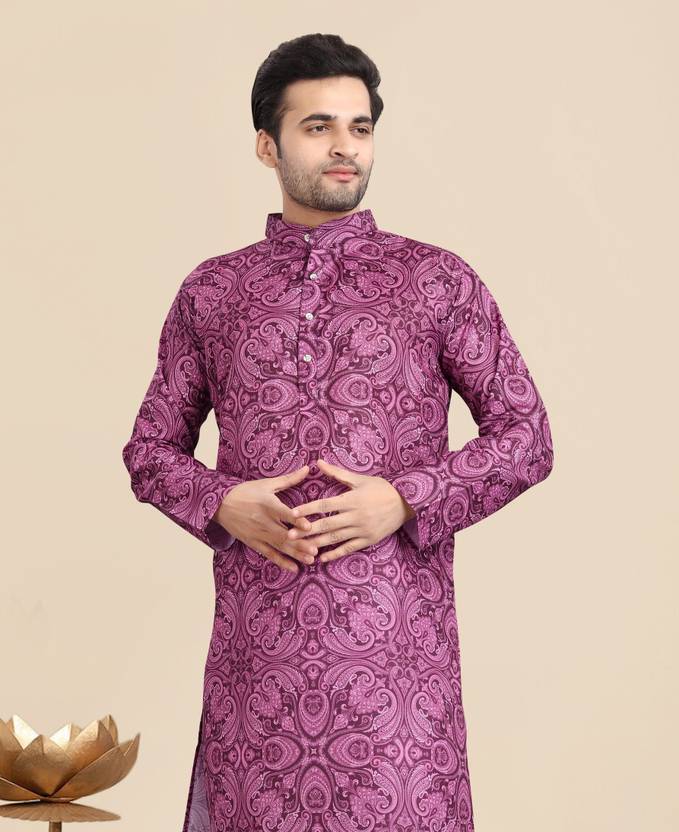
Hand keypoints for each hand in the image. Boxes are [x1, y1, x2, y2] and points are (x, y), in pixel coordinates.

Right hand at [213, 464, 317, 572]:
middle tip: (315, 550)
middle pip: (283, 534)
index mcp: (267, 504)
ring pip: (279, 546)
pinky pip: (269, 554)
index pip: (283, 513)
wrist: (219, 505)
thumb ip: (289, 479)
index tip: (309, 526)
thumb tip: (307, 468)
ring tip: (310, 560)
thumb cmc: (245, 492)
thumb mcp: (266, 484)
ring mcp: (258, 534)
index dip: (295, 520)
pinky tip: (294, 568)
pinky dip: (281, 561)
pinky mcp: (253, 542)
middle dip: (299, 543)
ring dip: (295, 554)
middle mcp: (263, 521)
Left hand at [286, 459, 414, 562]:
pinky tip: (322, 558)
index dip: (308, 509)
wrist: (407, 503)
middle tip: (288, 536)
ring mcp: (362, 530)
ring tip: (300, 548)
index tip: (293, 514)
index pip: (325, 505)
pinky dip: (335, 554)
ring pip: (335, 538)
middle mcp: (356, 516)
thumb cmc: (382, 488)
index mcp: (352, 499)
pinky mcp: (368, 540)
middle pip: (326, 524)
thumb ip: (337, 473)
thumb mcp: (360, 479)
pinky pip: (348, 548)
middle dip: (306, 531)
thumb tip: (318, 463)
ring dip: (317, 544)